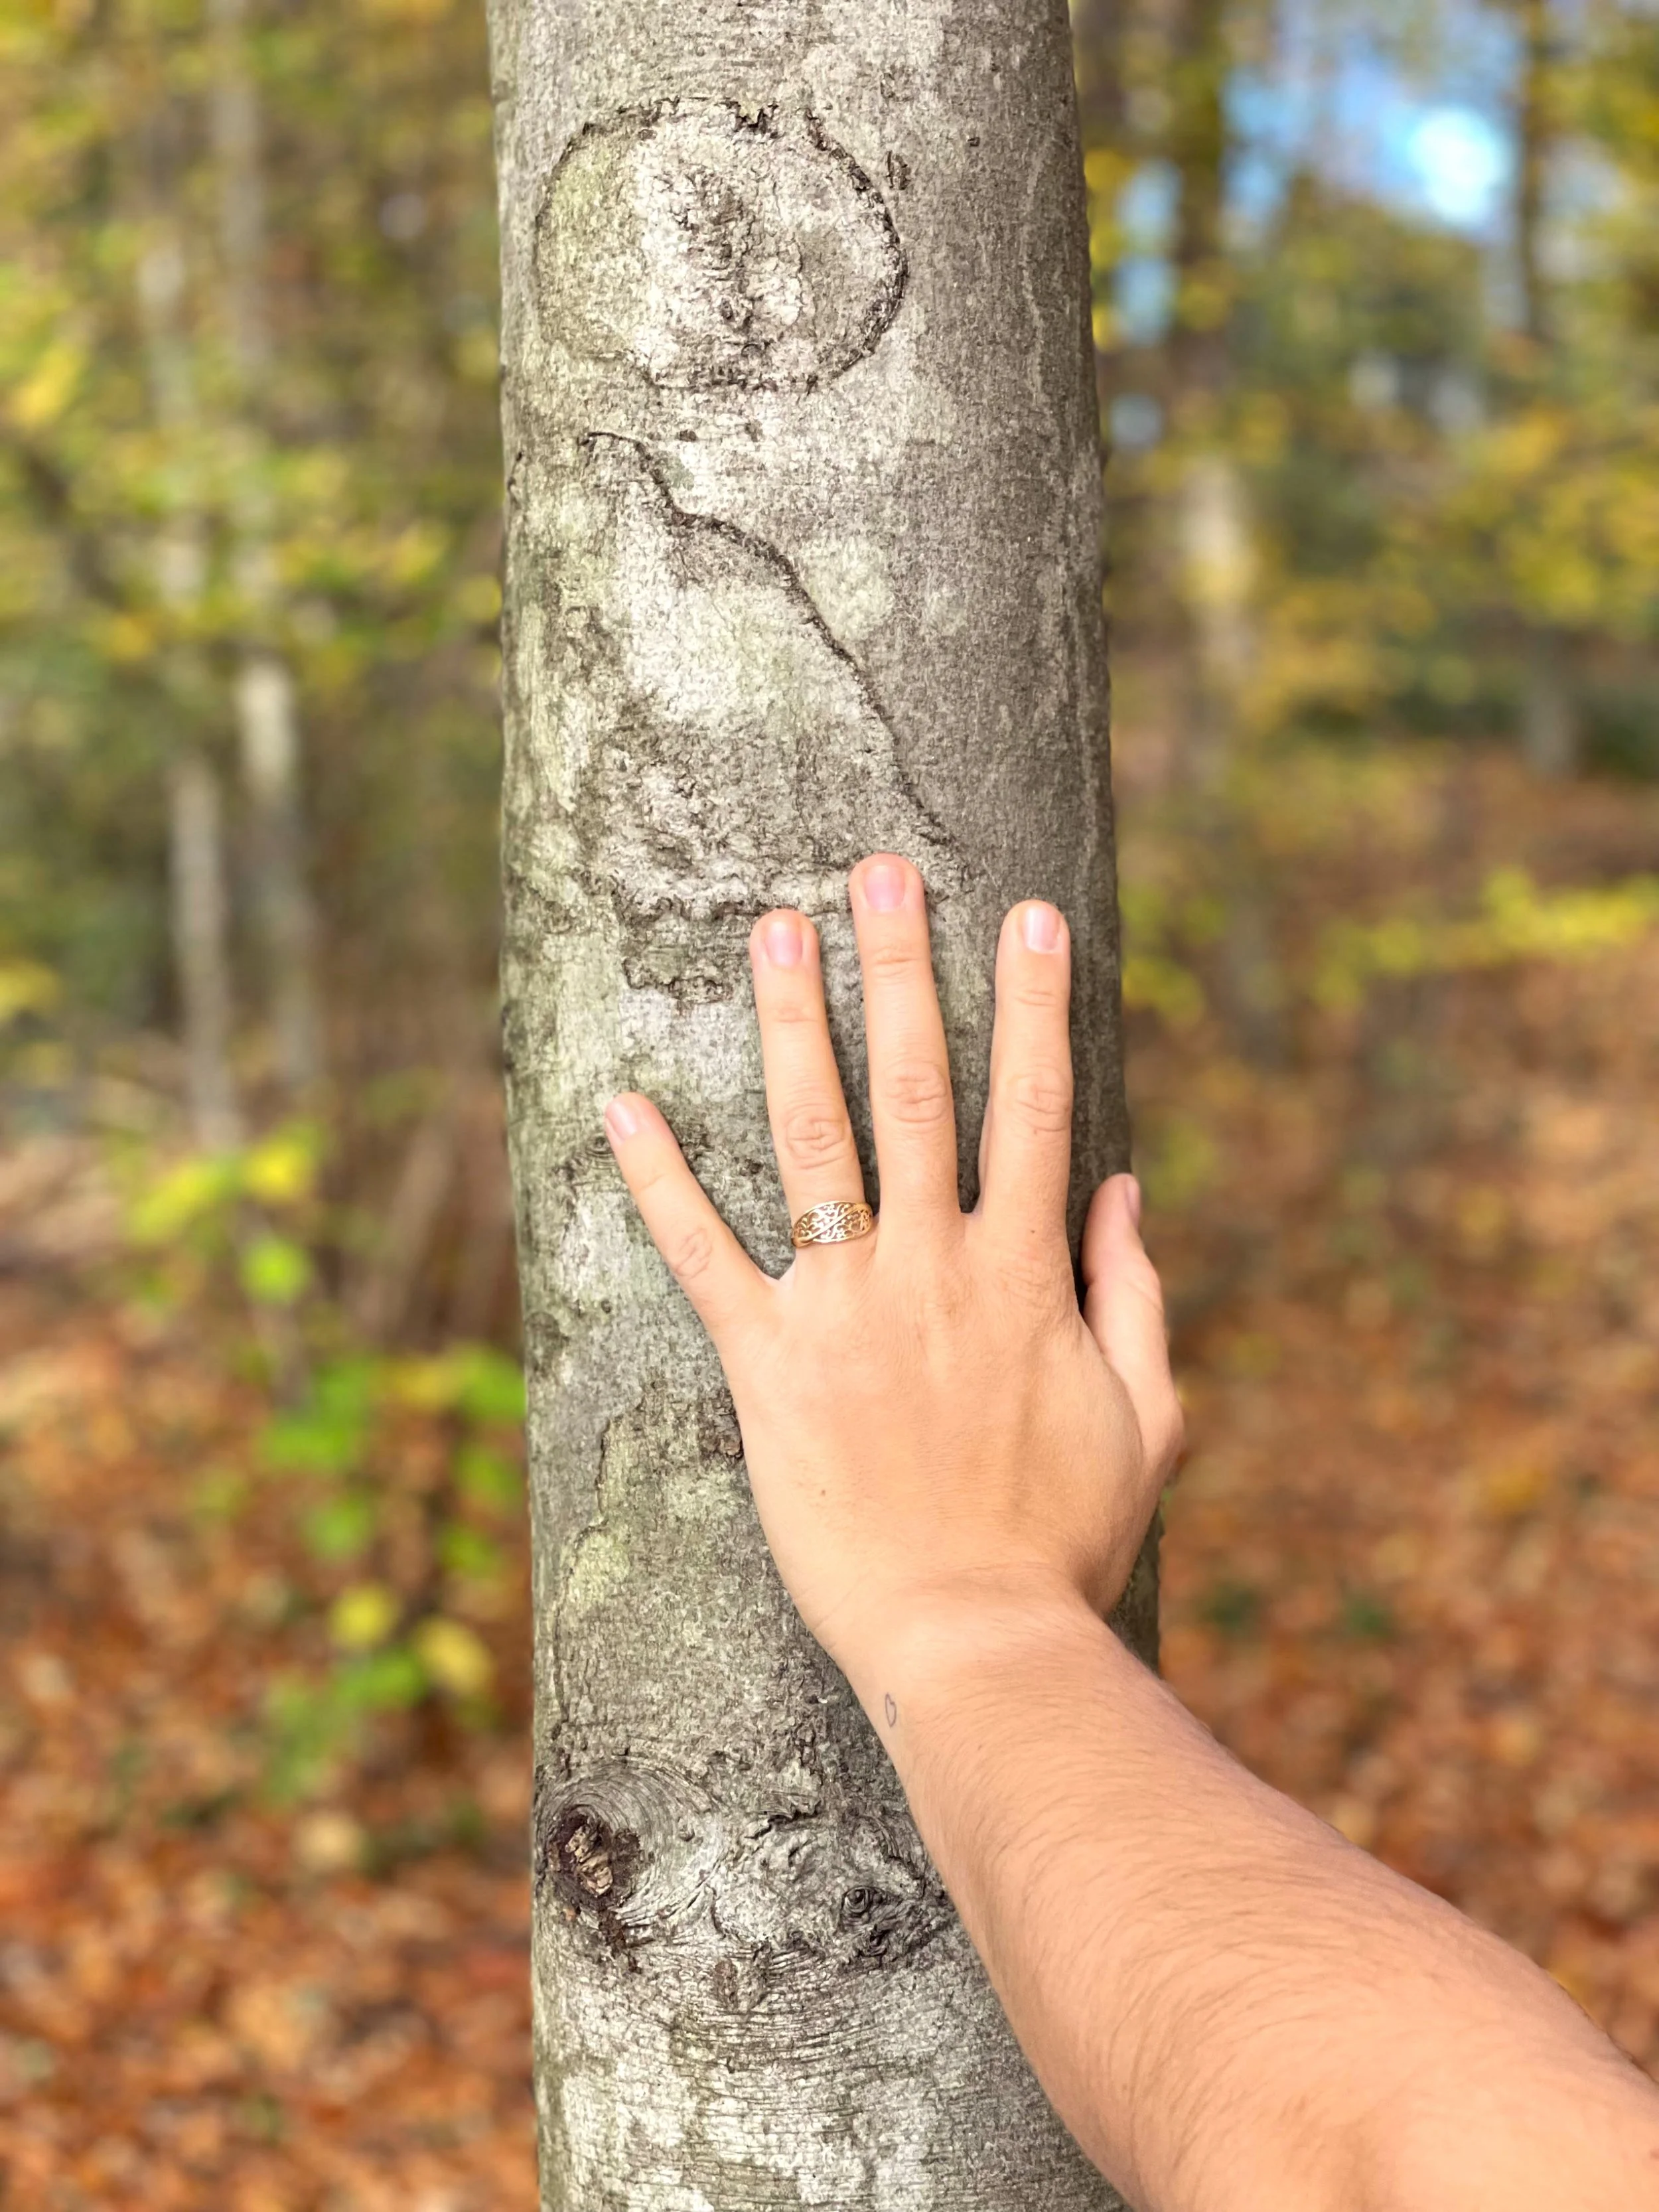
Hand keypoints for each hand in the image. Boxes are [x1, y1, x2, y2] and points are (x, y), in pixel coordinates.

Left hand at [602, 852, 1182, 1713]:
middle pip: (917, 1091)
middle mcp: (932, 1268)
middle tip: (880, 872)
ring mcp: (843, 1311)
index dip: (1036, 1006)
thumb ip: (1134, 1294)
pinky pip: (703, 1259)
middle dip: (901, 971)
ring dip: (793, 1027)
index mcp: (1023, 1275)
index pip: (1034, 1108)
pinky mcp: (768, 1367)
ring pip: (815, 1141)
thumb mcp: (1148, 1416)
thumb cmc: (1065, 1538)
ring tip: (771, 930)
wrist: (976, 1643)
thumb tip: (1127, 1189)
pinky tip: (622, 1107)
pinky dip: (659, 1183)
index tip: (1030, 916)